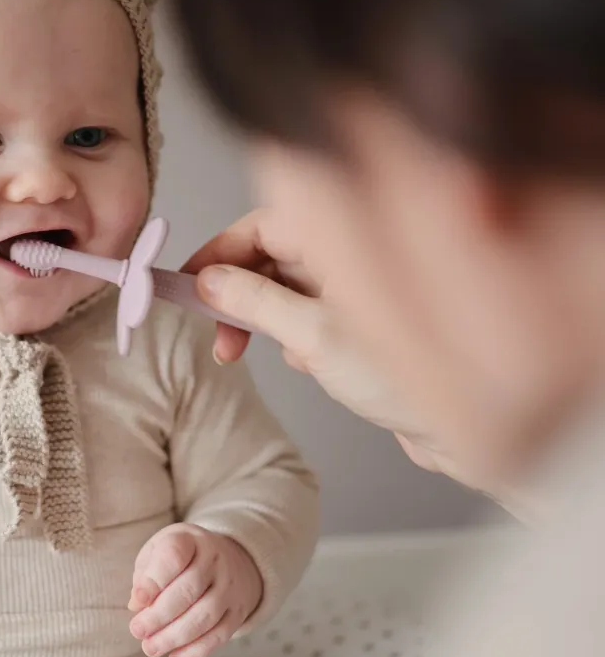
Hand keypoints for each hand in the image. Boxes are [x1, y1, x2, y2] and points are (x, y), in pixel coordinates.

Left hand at [128, 523, 262, 656]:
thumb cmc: (182, 557)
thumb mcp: (159, 551)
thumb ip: (145, 574)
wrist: (231, 559)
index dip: (155, 579)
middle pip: (189, 590)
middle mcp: (215, 560)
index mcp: (191, 540)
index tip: (137, 599)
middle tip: (137, 630)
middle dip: (160, 615)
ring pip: (205, 616)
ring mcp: (230, 587)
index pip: (174, 556)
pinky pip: (219, 635)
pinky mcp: (237, 612)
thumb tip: (136, 605)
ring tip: (150, 647)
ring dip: (175, 636)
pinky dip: (196, 651)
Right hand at [182, 208, 429, 441]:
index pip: (262, 226)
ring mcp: (354, 288)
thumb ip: (256, 302)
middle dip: (240, 296)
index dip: (220, 252)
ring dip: (269, 321)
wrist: (466, 431)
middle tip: (221, 337)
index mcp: (344, 239)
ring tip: (285, 357)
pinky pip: (305, 316)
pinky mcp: (357, 320)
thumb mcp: (314, 336)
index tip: (189, 284)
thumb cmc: (409, 377)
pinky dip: (297, 339)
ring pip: (284, 289)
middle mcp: (348, 256)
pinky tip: (315, 366)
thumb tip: (209, 282)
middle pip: (269, 257)